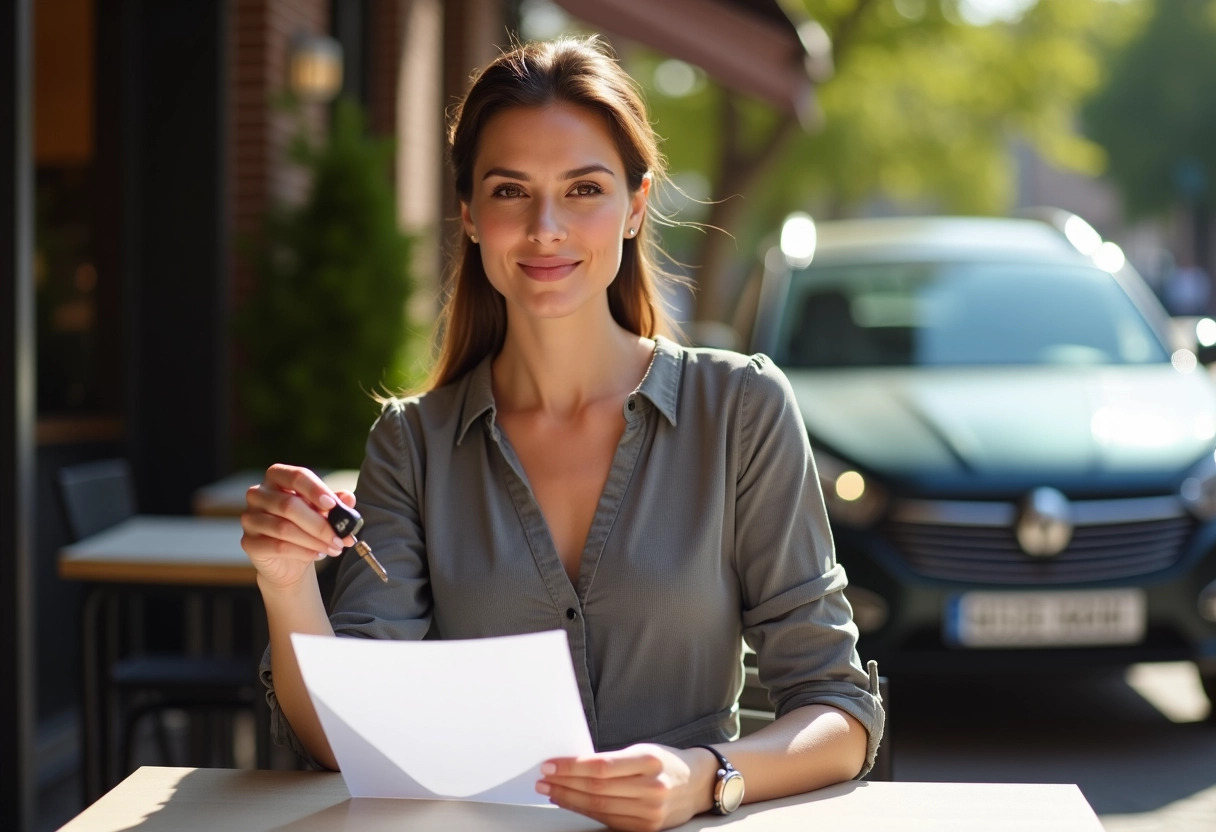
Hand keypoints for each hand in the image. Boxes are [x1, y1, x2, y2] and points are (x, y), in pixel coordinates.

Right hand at [240, 463, 356, 590]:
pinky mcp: (249, 542)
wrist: (290, 560)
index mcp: (277, 477)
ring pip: (284, 528)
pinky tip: (318, 554)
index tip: (333, 505)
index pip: (297, 476)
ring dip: (315, 540)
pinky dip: (303, 551)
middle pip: (289, 505)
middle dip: (320, 524)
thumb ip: (335, 502)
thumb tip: (348, 498)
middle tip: (342, 538)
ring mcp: (250, 518)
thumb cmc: (307, 526)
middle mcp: (258, 494)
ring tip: (335, 548)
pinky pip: (278, 546)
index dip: (316, 490)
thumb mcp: (324, 511)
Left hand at [536, 744, 715, 831]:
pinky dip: (585, 811)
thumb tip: (572, 765)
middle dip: (564, 783)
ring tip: (550, 790)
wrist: (698, 784)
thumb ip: (612, 760)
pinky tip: (571, 802)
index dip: (571, 767)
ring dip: (569, 799)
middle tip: (543, 779)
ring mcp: (650, 812)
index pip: (601, 767)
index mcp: (650, 761)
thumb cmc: (665, 762)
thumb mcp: (642, 750)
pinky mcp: (646, 828)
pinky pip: (608, 820)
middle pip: (597, 789)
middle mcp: (652, 788)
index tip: (549, 765)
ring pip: (599, 807)